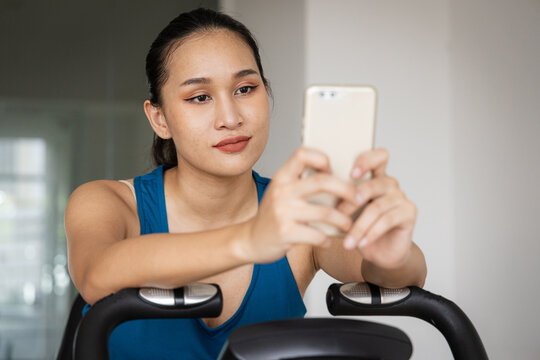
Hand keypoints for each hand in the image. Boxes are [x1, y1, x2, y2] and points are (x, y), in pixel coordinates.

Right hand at [244, 147, 358, 262]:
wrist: (251, 240)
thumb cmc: (273, 215)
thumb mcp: (281, 192)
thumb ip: (300, 181)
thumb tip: (334, 174)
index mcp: (282, 177)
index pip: (303, 154)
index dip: (322, 159)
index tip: (331, 171)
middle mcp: (282, 191)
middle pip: (323, 182)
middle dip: (347, 190)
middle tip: (357, 199)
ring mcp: (283, 212)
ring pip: (326, 213)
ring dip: (343, 220)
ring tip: (348, 225)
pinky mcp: (286, 233)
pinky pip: (318, 235)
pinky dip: (328, 239)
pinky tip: (329, 241)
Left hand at [337, 148, 417, 269]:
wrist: (380, 253)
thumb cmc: (361, 229)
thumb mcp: (346, 212)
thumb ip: (339, 197)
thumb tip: (319, 188)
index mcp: (375, 177)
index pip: (378, 156)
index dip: (366, 161)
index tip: (351, 174)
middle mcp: (390, 184)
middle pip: (373, 185)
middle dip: (351, 202)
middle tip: (338, 216)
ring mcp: (401, 197)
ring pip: (377, 207)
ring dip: (359, 227)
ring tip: (348, 241)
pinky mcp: (409, 212)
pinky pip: (388, 220)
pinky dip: (372, 233)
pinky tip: (362, 243)